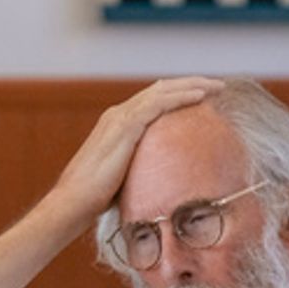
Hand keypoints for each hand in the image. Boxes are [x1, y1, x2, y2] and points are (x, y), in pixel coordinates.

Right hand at [51, 77, 223, 220]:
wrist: (72, 202)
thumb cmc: (93, 200)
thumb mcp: (124, 177)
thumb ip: (141, 170)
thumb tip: (161, 183)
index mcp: (117, 124)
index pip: (152, 101)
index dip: (176, 95)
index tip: (201, 97)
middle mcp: (118, 115)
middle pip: (160, 89)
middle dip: (189, 84)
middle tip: (216, 85)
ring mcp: (120, 118)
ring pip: (163, 91)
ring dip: (192, 85)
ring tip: (216, 86)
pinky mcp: (125, 126)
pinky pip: (160, 104)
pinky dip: (181, 97)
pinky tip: (201, 96)